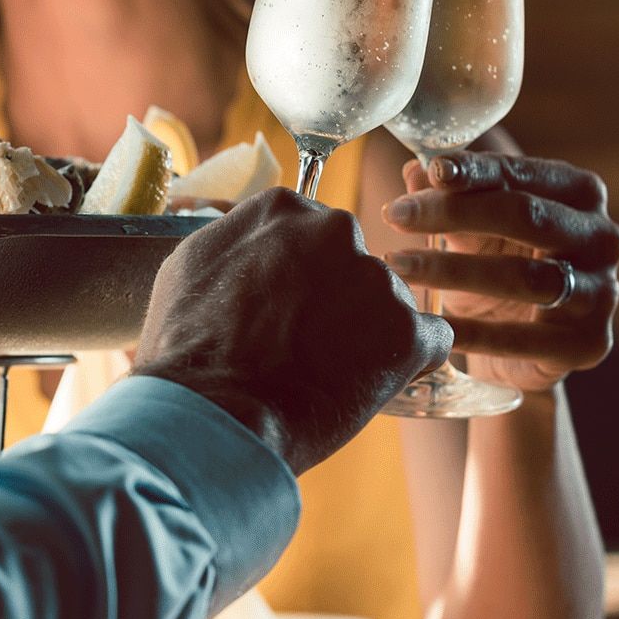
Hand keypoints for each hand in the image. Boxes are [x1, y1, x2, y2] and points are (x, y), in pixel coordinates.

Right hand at [135, 188, 450, 474]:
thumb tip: (251, 241)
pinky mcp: (407, 330)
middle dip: (337, 299)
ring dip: (366, 333)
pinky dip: (406, 363)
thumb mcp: (189, 266)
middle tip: (303, 343)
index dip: (298, 276)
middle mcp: (334, 228)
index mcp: (281, 207)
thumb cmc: (190, 346)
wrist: (215, 410)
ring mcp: (374, 277)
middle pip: (351, 263)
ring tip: (323, 374)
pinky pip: (429, 341)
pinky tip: (367, 383)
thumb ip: (234, 240)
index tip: (283, 307)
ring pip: (386, 303)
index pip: (309, 233)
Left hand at [381, 152, 618, 392]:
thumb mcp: (468, 226)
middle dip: (454, 213)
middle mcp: (601, 238)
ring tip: (399, 266)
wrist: (519, 345)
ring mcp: (601, 292)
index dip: (473, 171)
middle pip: (527, 216)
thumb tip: (415, 171)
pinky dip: (473, 332)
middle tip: (394, 216)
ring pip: (526, 276)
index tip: (431, 170)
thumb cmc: (494, 263)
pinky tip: (430, 324)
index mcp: (578, 193)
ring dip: (452, 270)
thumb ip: (445, 195)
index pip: (521, 173)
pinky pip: (524, 337)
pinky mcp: (588, 342)